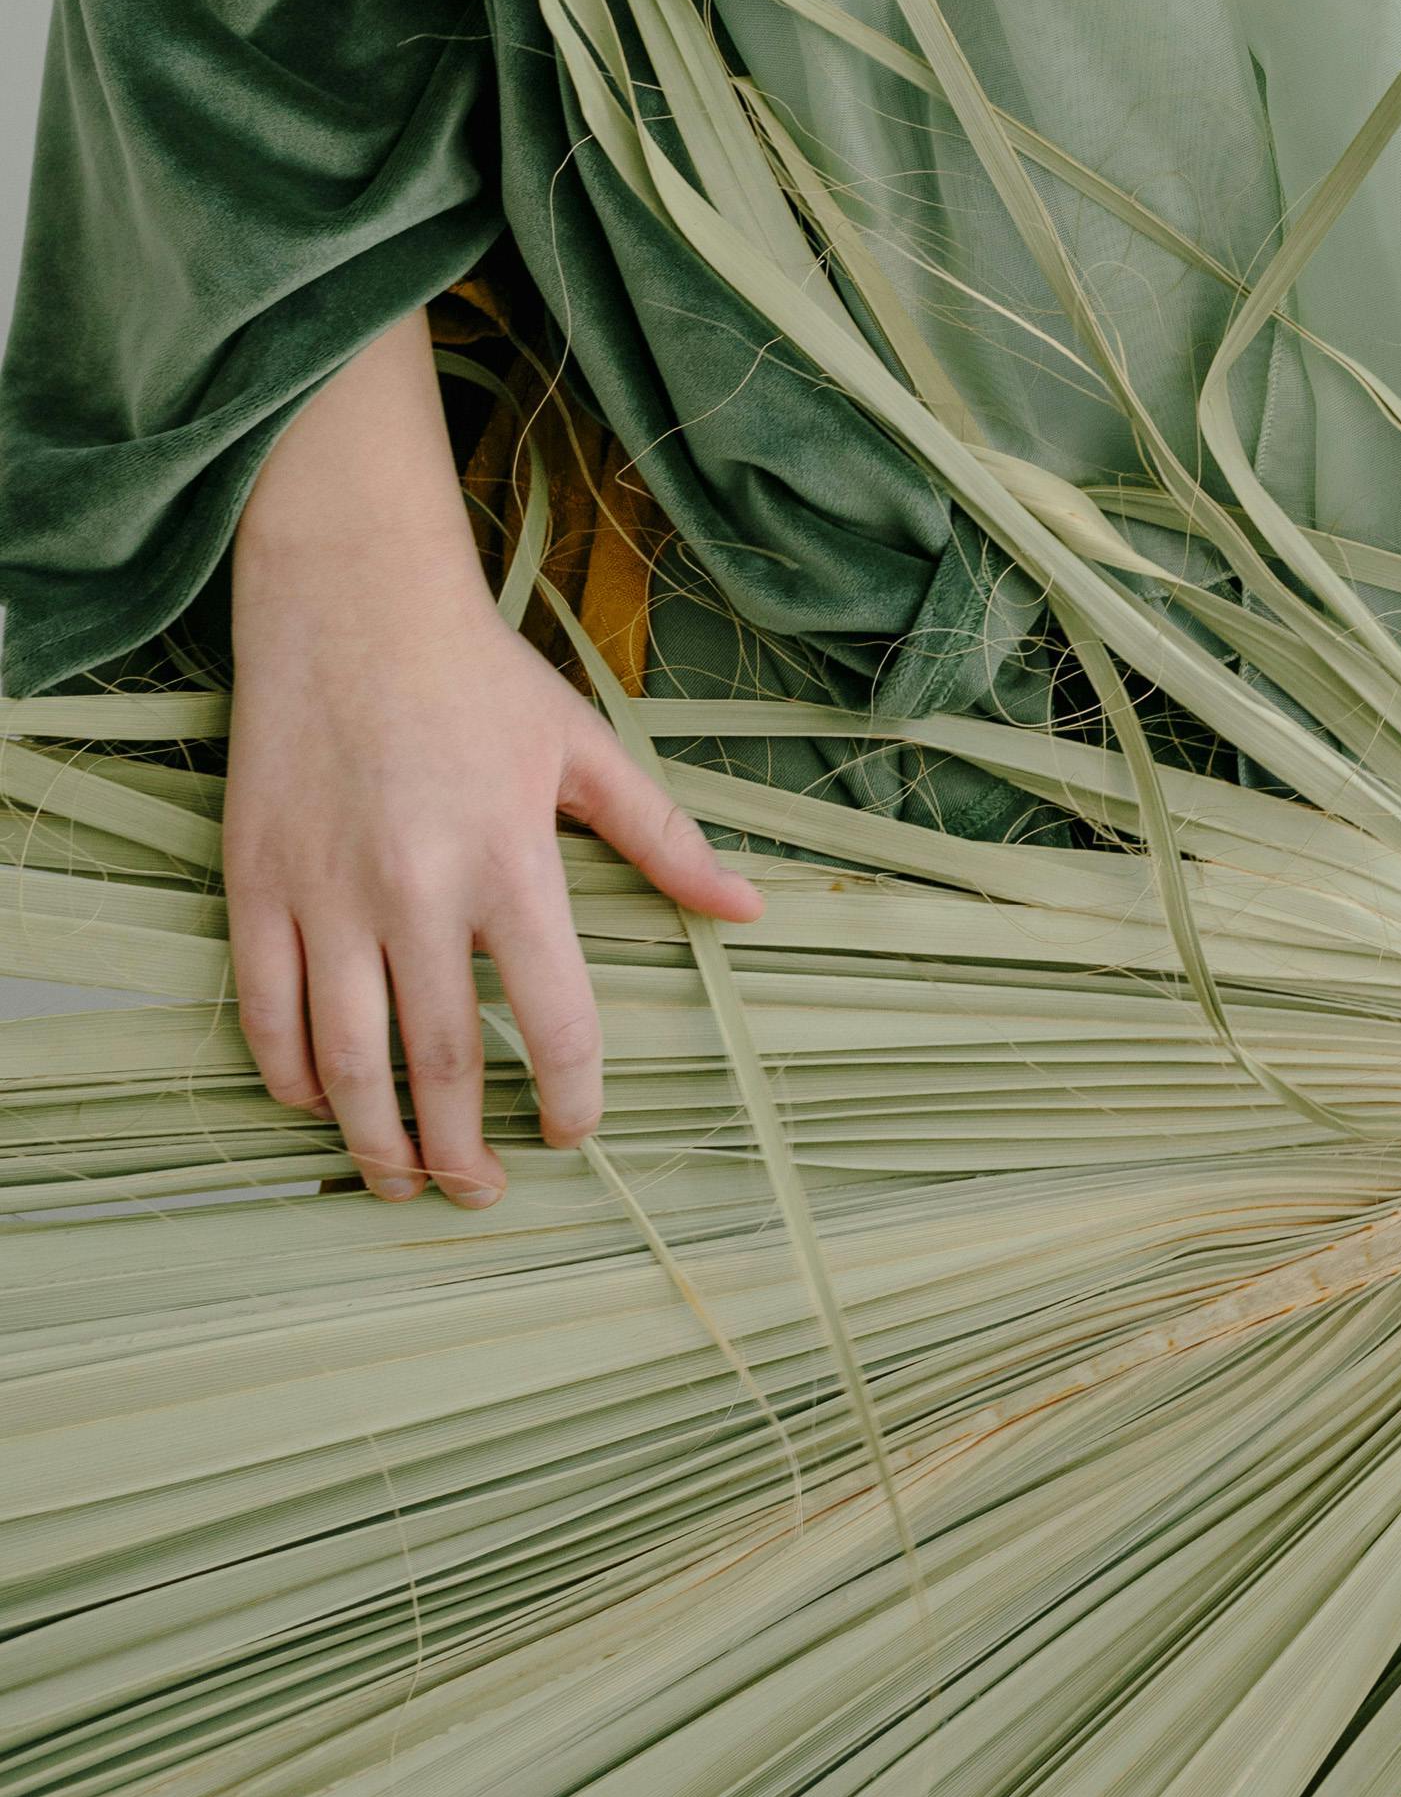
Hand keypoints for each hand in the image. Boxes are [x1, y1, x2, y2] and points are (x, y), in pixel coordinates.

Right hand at [224, 312, 761, 1205]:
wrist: (350, 602)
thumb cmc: (479, 677)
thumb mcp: (585, 748)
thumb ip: (666, 839)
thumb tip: (748, 910)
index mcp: (512, 862)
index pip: (553, 1020)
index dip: (570, 1097)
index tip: (572, 1133)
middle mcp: (417, 890)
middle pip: (441, 1064)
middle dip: (463, 1150)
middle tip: (479, 1194)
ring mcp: (327, 893)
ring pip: (346, 1059)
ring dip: (373, 1139)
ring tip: (400, 1180)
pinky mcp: (257, 883)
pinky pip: (268, 1010)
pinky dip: (291, 1074)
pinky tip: (318, 1104)